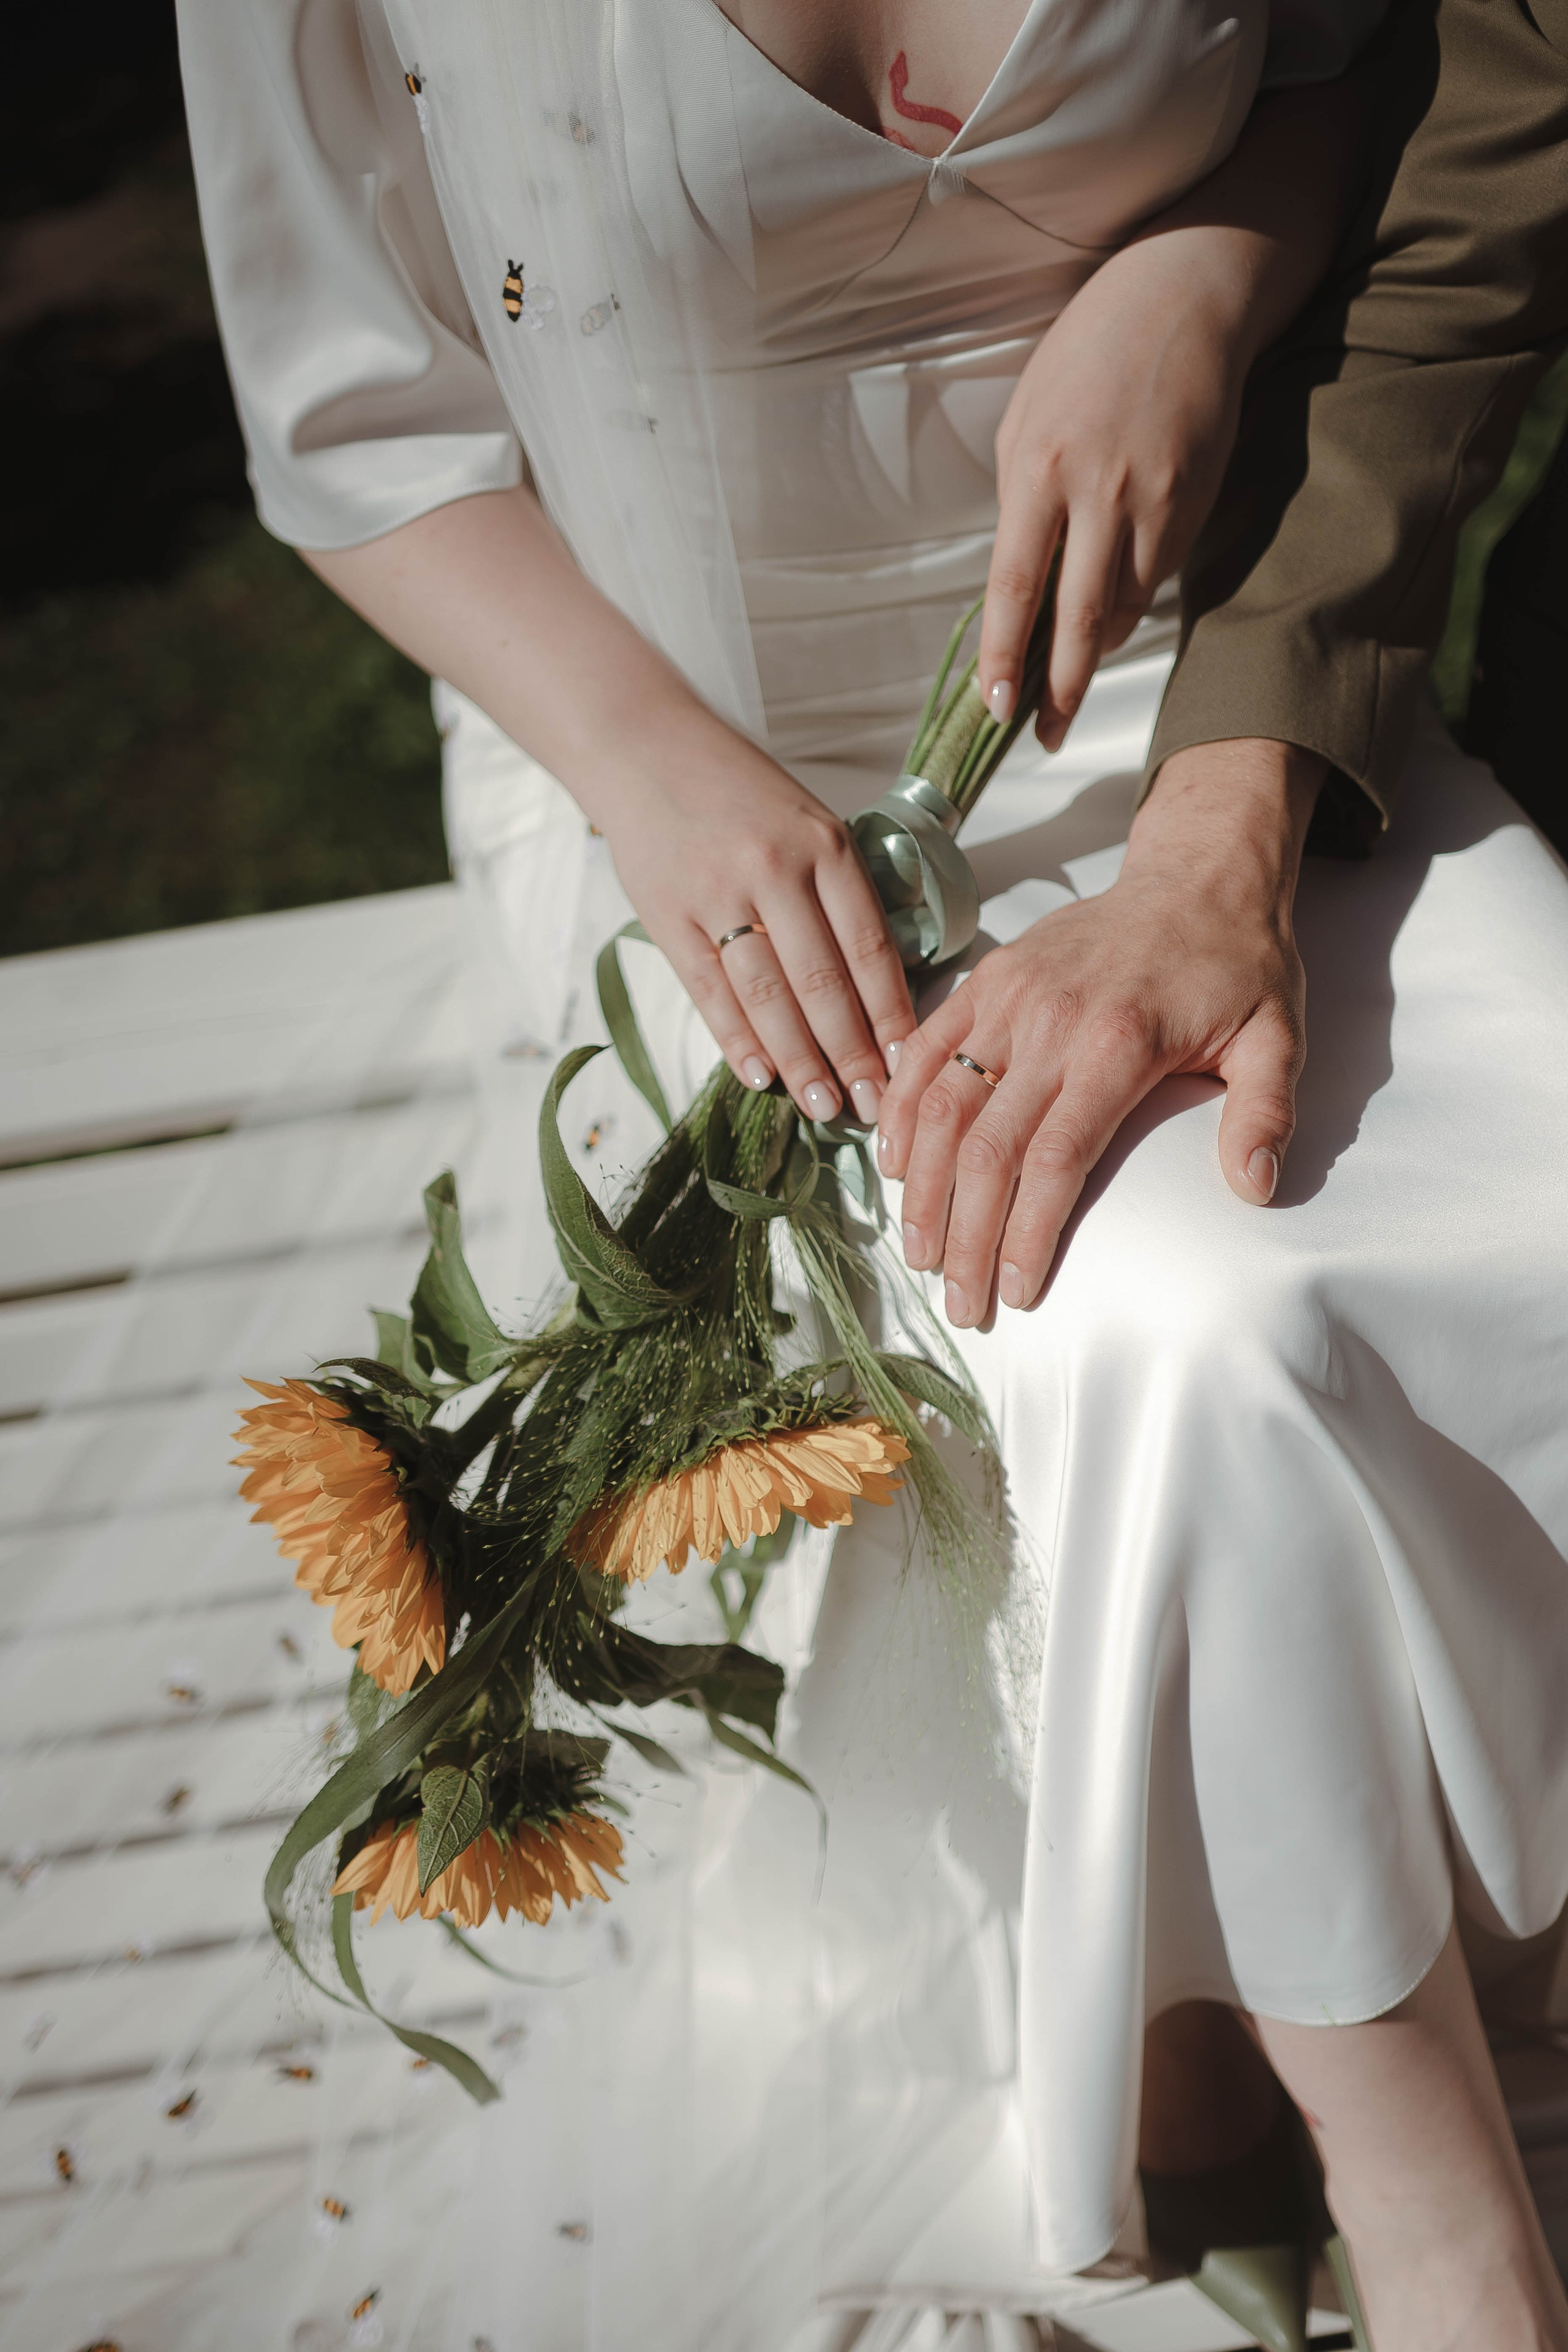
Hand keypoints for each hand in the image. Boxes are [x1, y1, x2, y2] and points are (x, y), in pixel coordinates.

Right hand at [597, 710, 915, 1123]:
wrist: (644, 747)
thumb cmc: (738, 792)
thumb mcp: (808, 822)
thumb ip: (838, 892)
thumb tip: (871, 988)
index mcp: (823, 846)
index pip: (868, 947)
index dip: (889, 1014)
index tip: (908, 1062)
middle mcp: (774, 869)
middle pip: (822, 982)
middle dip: (852, 1053)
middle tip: (874, 1105)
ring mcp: (717, 894)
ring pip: (768, 996)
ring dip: (800, 1061)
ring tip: (825, 1107)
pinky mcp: (668, 915)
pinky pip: (711, 992)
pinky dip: (738, 1040)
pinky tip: (761, 1076)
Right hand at [874, 742, 1323, 1324]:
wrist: (1197, 875)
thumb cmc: (1235, 966)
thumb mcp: (1277, 1035)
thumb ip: (1265, 1112)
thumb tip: (1253, 1188)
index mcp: (1117, 1042)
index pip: (1055, 1158)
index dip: (1025, 1233)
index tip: (1013, 1294)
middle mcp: (1050, 1020)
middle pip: (986, 1147)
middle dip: (964, 1236)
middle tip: (958, 1302)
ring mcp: (1008, 997)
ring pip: (941, 1103)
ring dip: (922, 1186)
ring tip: (919, 1251)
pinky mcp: (985, 979)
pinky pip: (923, 1050)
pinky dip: (900, 1110)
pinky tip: (894, 1165)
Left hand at [976, 75, 1371, 748]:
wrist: (1186, 296)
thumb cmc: (1089, 354)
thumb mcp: (1027, 417)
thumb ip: (1021, 501)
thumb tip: (1017, 581)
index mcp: (1039, 470)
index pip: (1015, 587)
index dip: (1004, 657)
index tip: (995, 709)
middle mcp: (1098, 493)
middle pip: (1076, 620)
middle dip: (1058, 690)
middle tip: (1044, 736)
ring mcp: (1154, 501)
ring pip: (1122, 607)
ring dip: (1093, 651)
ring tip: (1069, 679)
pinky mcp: (1193, 503)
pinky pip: (1156, 576)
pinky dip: (1128, 603)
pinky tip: (1110, 612)